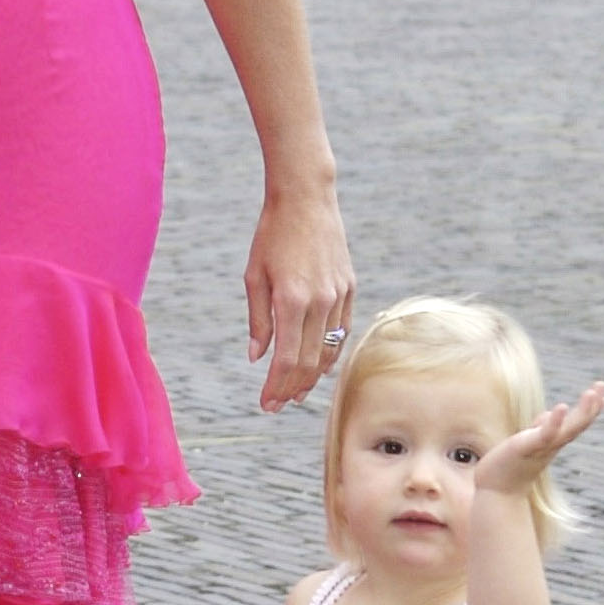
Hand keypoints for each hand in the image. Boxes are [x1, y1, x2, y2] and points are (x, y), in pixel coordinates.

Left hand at [244, 187, 355, 412]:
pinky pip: (343, 330)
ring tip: (297, 394)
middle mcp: (320, 302)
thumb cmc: (271, 235)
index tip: (265, 404)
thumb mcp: (254, 276)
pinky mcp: (350, 287)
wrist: (306, 199)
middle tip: (277, 405)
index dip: (276, 386)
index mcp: (291, 300)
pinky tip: (320, 367)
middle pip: (310, 361)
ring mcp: (339, 295)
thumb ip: (257, 320)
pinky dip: (331, 352)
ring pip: (330, 349)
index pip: (286, 359)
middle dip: (292, 388)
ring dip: (313, 376)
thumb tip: (257, 357)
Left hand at [476, 382, 603, 497]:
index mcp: (552, 442)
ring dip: (582, 412)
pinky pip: (544, 435)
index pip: (575, 423)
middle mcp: (551, 445)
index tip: (602, 393)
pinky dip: (555, 422)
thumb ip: (538, 429)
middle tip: (603, 384)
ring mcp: (541, 448)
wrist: (496, 493)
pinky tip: (561, 407)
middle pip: (578, 424)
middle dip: (591, 406)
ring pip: (568, 429)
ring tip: (592, 392)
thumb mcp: (526, 443)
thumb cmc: (509, 468)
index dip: (589, 409)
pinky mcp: (526, 448)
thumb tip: (548, 414)